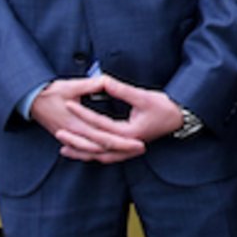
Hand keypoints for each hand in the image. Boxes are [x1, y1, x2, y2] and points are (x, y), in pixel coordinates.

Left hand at [44, 75, 185, 163]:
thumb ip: (121, 90)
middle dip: (76, 139)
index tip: (68, 104)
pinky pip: (107, 156)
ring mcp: (128, 149)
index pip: (99, 124)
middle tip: (57, 131)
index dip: (82, 113)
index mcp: (129, 133)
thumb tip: (104, 80)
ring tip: (64, 148)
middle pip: (96, 145)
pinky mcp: (128, 148)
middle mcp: (127, 145)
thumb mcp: (143, 96)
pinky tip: (83, 152)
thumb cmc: (164, 107)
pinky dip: (93, 155)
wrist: (179, 118)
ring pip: (100, 155)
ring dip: (81, 152)